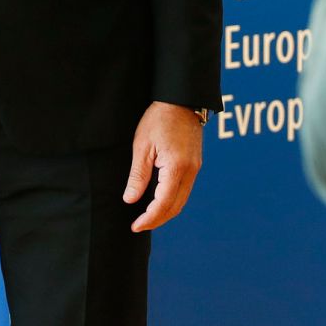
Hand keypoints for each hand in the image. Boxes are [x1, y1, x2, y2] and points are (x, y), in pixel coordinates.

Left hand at [123, 102, 203, 232]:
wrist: (181, 99)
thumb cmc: (159, 118)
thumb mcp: (142, 146)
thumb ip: (138, 175)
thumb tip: (131, 200)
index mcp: (176, 167)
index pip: (163, 204)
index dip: (149, 218)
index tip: (135, 226)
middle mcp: (190, 171)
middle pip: (175, 207)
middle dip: (157, 220)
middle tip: (139, 225)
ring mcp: (195, 168)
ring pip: (182, 200)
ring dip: (165, 212)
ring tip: (147, 217)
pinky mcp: (195, 164)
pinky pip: (184, 189)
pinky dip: (172, 200)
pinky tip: (159, 200)